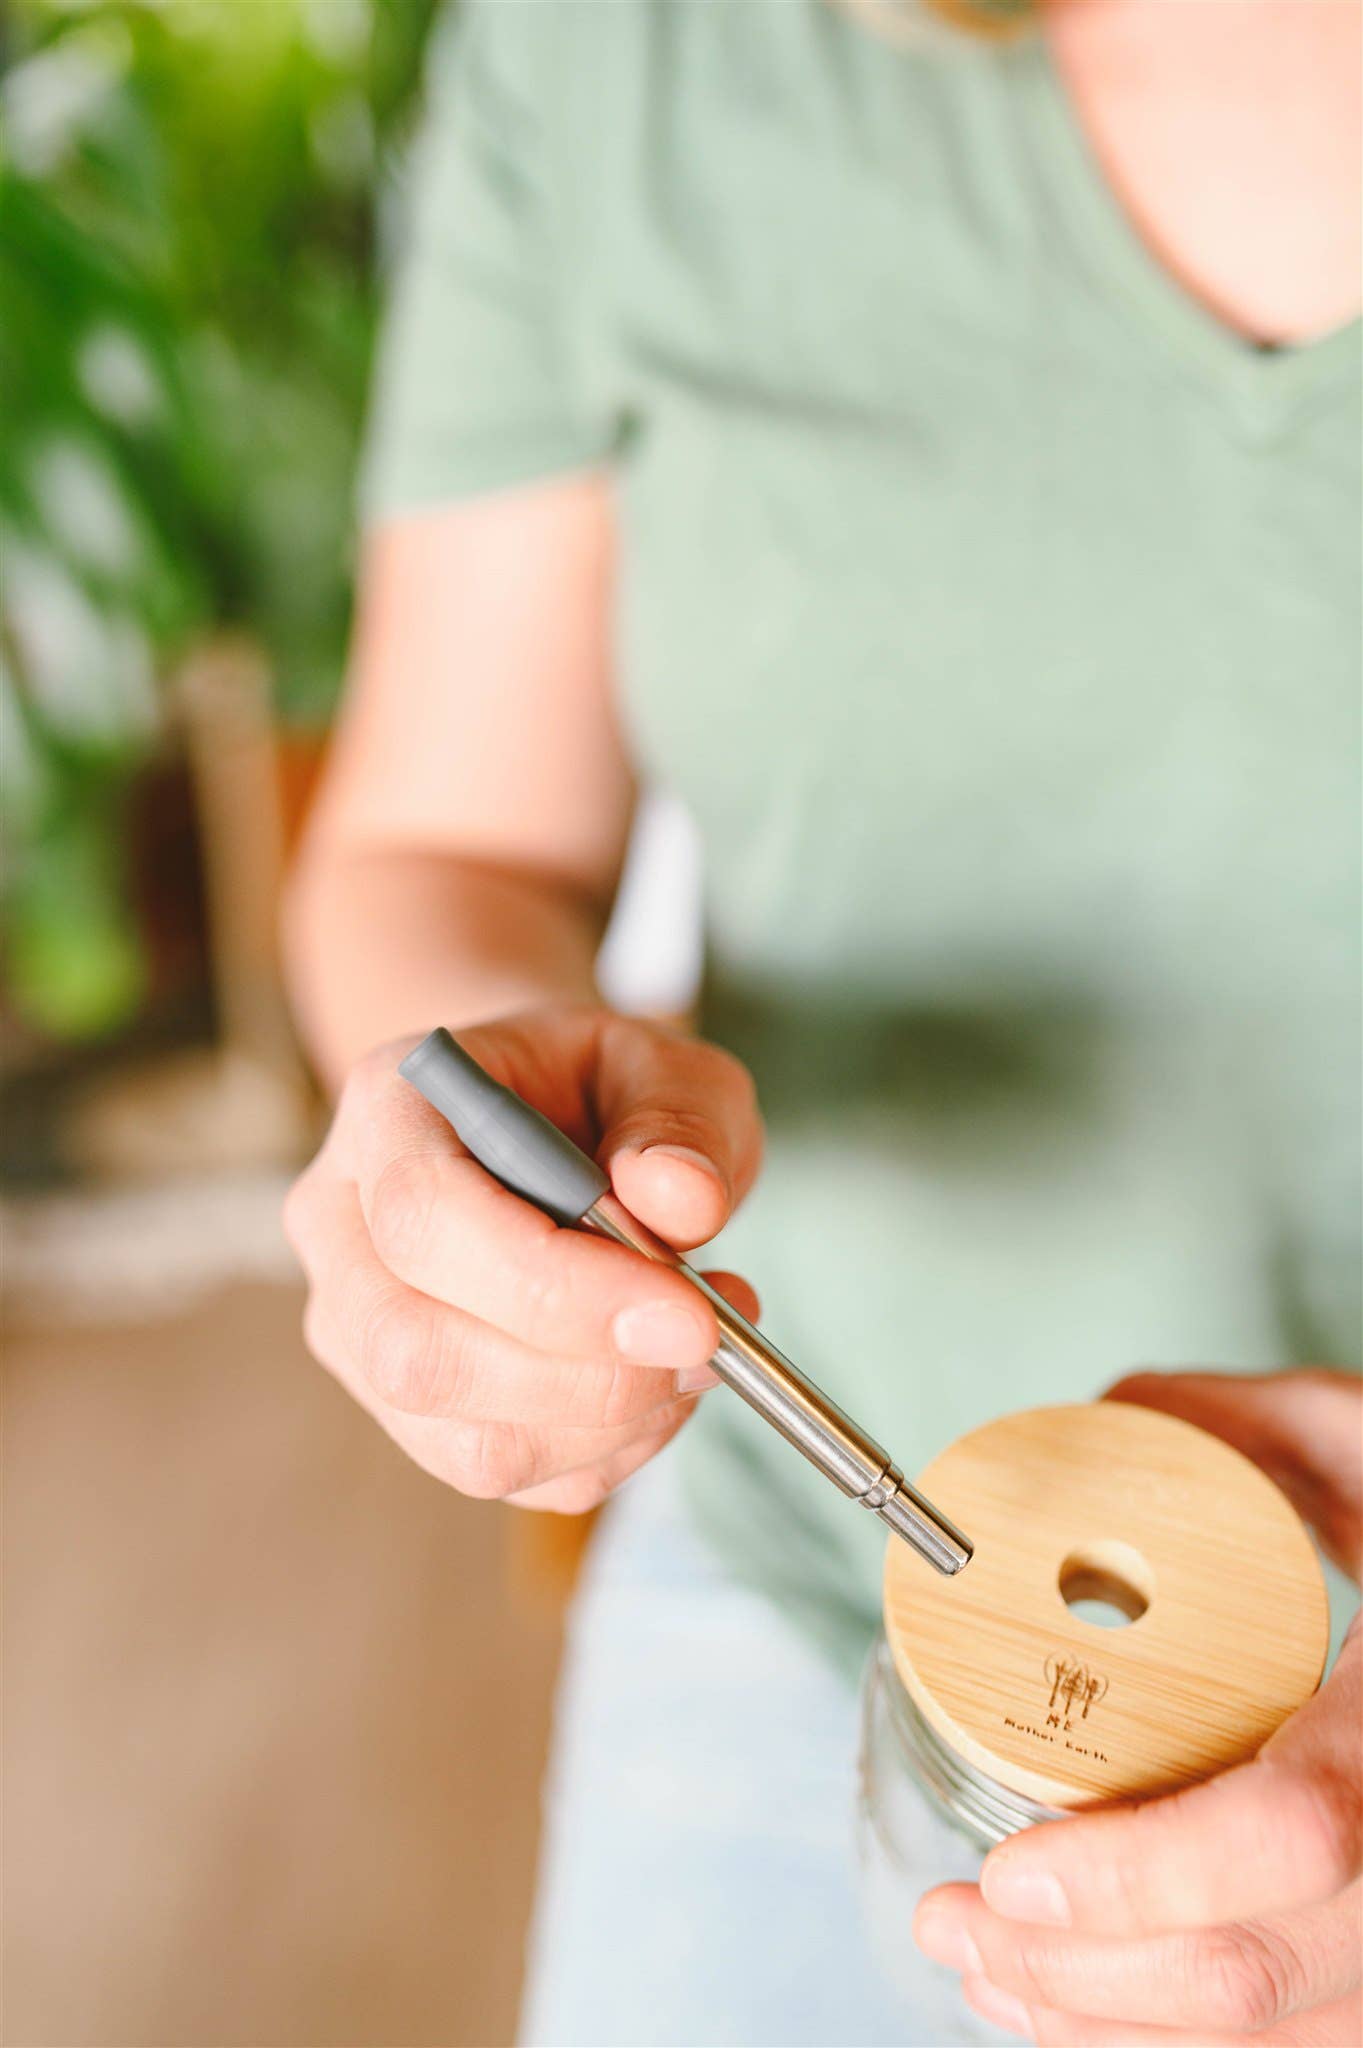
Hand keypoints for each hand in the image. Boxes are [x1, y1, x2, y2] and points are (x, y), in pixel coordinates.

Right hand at [284, 1006, 761, 1509]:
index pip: (424, 1218)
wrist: (548, 1124)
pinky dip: (606, 1451)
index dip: (553, 1287)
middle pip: (418, 1349)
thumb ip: (679, 1120)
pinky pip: (502, 1470)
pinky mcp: (401, 1409)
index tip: (686, 1316)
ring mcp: (356, 1329)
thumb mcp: (662, 1064)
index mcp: (384, 1108)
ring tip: (699, 1352)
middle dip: (588, 1375)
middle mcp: (340, 1226)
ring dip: (610, 1422)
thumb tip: (683, 1199)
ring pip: (461, 1438)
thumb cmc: (599, 1088)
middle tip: (709, 1339)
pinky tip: (659, 1386)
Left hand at [915, 1368, 1361, 2045]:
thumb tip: (1080, 1436)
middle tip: (950, 1921)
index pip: (1296, 1830)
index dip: (1141, 1874)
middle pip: (1253, 1972)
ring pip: (1268, 2041)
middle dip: (1071, 1973)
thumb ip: (1232, 1428)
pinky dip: (1164, 2042)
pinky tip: (1074, 2004)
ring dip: (1099, 2023)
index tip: (1008, 1870)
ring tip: (982, 1965)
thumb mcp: (1360, 1434)